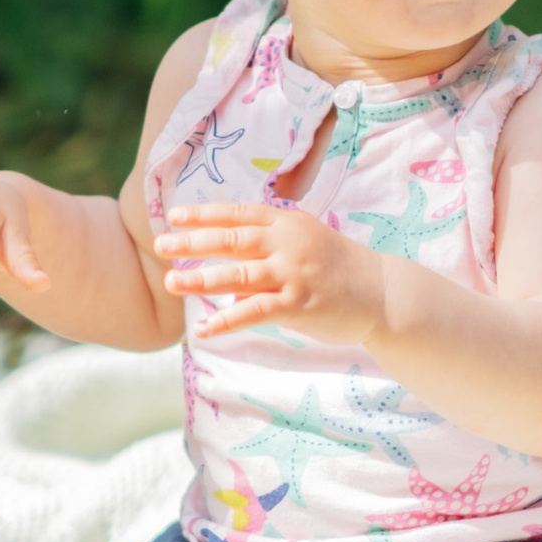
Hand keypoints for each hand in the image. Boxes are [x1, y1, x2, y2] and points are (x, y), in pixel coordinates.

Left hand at [160, 205, 383, 352]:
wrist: (381, 292)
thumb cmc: (337, 268)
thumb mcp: (304, 244)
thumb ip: (267, 251)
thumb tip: (227, 278)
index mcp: (287, 223)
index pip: (238, 214)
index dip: (205, 213)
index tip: (174, 214)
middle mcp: (288, 243)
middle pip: (232, 239)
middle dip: (193, 241)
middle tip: (160, 244)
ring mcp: (293, 273)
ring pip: (238, 275)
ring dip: (201, 279)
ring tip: (171, 282)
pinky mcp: (298, 304)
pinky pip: (254, 312)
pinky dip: (226, 320)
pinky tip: (204, 328)